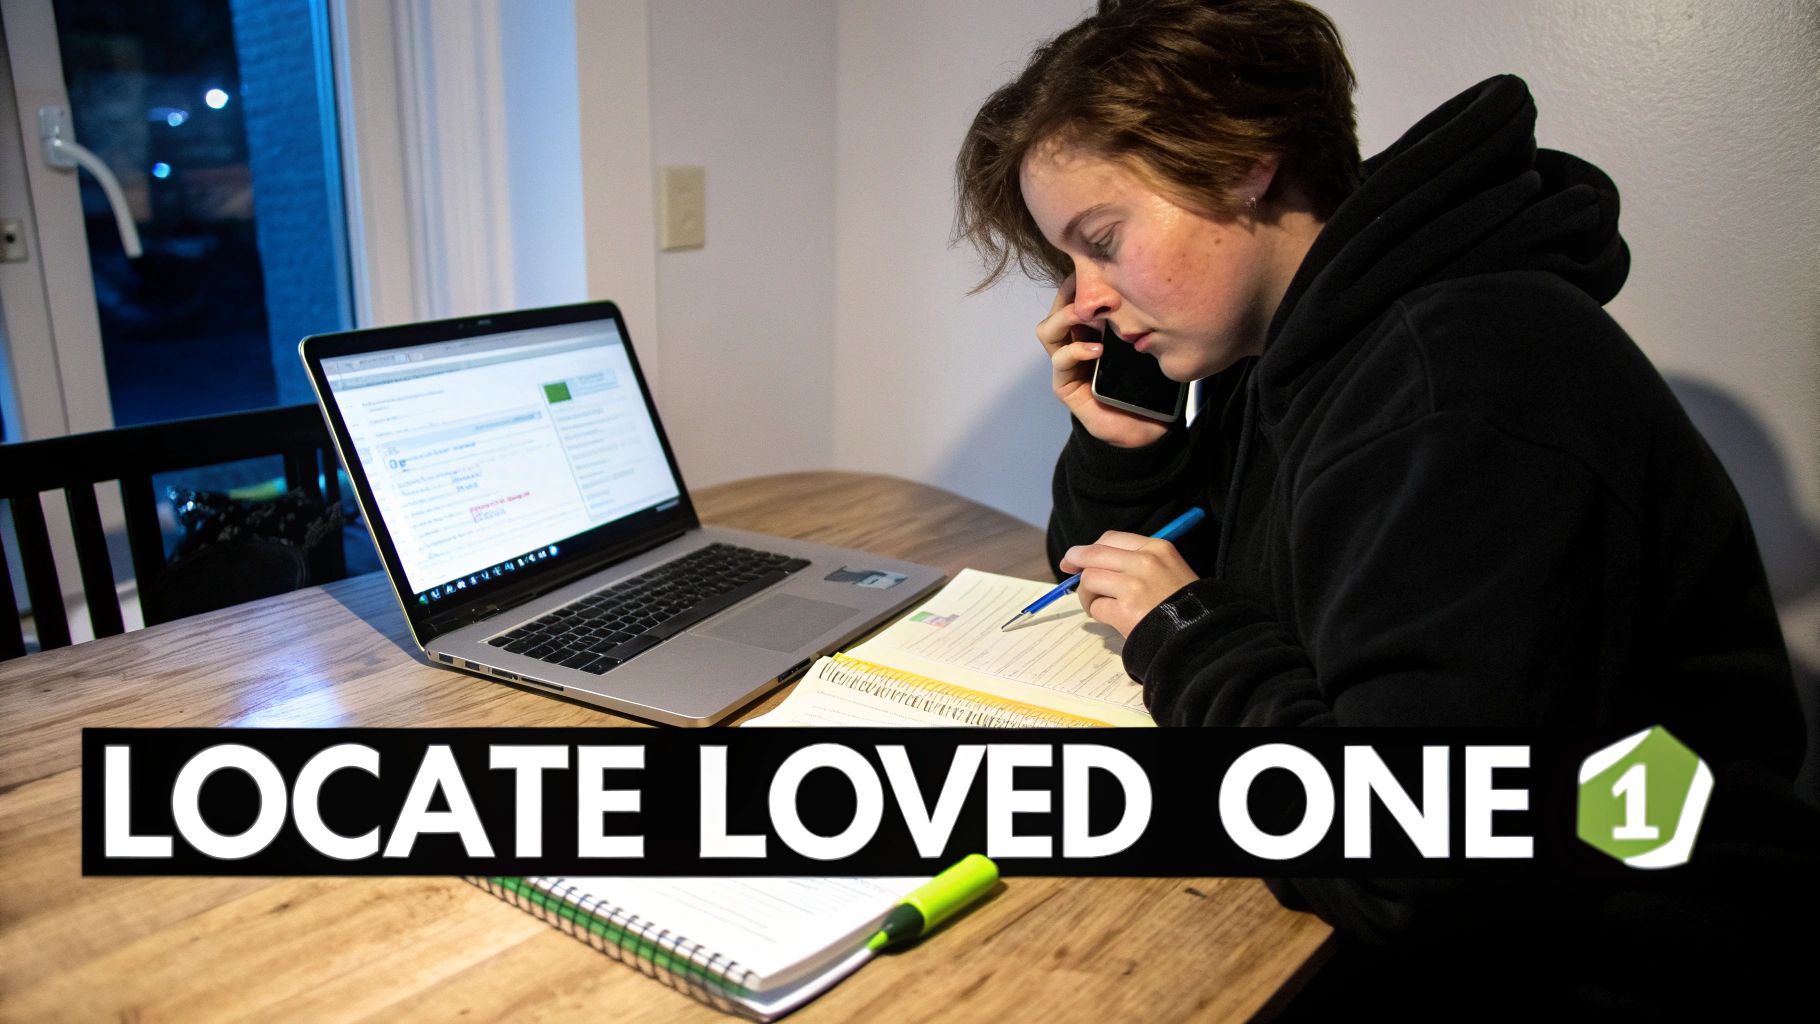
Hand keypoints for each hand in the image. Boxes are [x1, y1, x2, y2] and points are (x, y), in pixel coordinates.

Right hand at [1037, 277, 1169, 448]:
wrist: (1143, 430)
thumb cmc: (1146, 387)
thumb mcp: (1148, 349)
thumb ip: (1143, 326)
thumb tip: (1156, 293)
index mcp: (1093, 330)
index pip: (1078, 298)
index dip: (1082, 281)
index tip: (1097, 267)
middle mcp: (1075, 342)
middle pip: (1058, 307)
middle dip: (1069, 293)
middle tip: (1090, 286)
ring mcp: (1067, 364)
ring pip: (1048, 330)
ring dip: (1064, 317)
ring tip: (1087, 315)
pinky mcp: (1065, 385)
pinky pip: (1060, 360)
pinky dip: (1075, 350)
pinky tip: (1096, 349)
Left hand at [1059, 531, 1197, 636]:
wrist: (1202, 634)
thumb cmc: (1186, 605)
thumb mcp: (1171, 569)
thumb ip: (1140, 562)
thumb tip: (1100, 562)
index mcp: (1157, 548)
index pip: (1111, 538)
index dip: (1089, 547)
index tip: (1077, 556)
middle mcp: (1145, 562)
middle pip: (1094, 554)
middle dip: (1076, 561)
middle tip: (1067, 569)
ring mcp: (1134, 586)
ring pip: (1089, 579)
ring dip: (1087, 593)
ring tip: (1098, 604)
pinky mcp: (1125, 610)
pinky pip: (1096, 607)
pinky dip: (1097, 613)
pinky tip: (1110, 619)